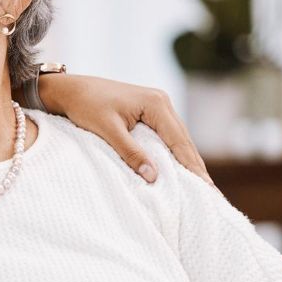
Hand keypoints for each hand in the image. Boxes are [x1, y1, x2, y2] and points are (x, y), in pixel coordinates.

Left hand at [37, 74, 211, 184]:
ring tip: (200, 186)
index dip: (192, 165)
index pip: (179, 141)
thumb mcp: (107, 130)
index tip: (206, 186)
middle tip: (210, 192)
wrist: (71, 89)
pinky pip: (167, 136)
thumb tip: (154, 177)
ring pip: (177, 139)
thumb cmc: (86, 106)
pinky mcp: (149, 112)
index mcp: (156, 103)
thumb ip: (131, 153)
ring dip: (187, 161)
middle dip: (195, 165)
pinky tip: (179, 169)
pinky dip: (174, 153)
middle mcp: (162, 102)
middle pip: (184, 140)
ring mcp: (158, 106)